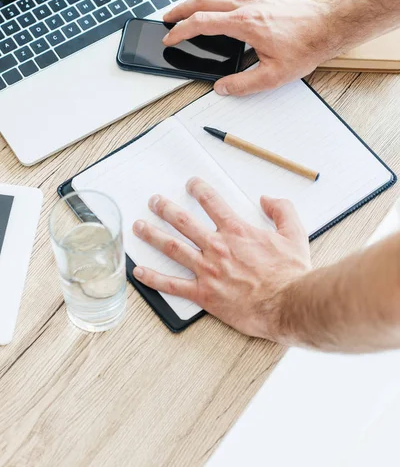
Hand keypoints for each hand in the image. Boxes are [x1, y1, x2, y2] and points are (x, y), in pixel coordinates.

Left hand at [132, 177, 310, 339]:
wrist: (287, 304)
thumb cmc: (291, 274)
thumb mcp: (294, 233)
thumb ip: (281, 210)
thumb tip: (267, 199)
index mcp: (236, 231)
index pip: (211, 202)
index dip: (199, 189)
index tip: (191, 184)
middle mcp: (217, 247)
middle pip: (184, 221)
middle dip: (166, 209)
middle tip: (154, 202)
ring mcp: (207, 270)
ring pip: (172, 248)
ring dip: (153, 235)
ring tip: (139, 226)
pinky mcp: (203, 294)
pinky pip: (172, 285)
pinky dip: (153, 278)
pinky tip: (139, 271)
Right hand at [162, 0, 334, 95]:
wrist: (327, 26)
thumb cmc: (304, 47)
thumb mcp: (273, 76)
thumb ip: (243, 84)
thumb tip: (221, 88)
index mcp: (244, 23)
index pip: (201, 23)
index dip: (180, 31)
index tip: (170, 38)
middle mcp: (245, 4)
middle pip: (201, 0)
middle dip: (179, 10)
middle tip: (167, 19)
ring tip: (184, 8)